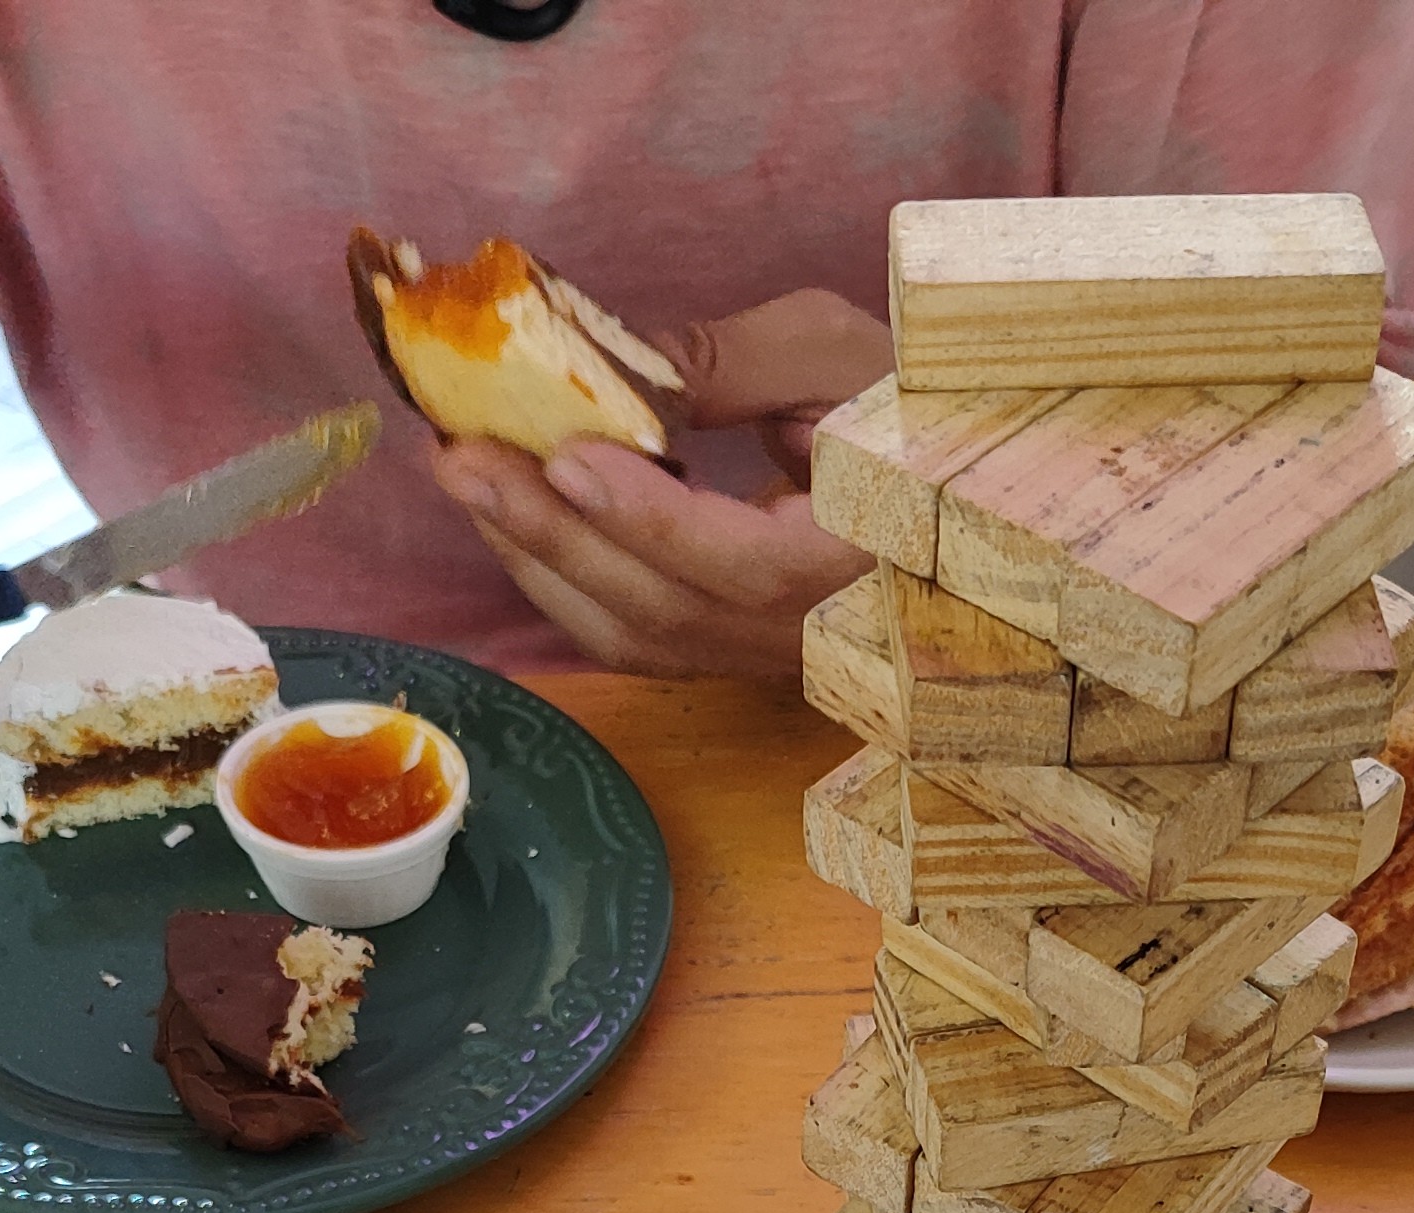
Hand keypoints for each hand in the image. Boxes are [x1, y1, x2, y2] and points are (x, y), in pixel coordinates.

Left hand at [433, 288, 891, 677]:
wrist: (952, 490)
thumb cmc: (905, 401)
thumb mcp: (837, 355)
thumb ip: (730, 364)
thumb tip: (606, 373)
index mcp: (865, 560)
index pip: (749, 565)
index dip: (650, 519)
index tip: (568, 456)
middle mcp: (813, 632)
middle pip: (667, 609)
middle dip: (553, 532)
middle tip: (461, 457)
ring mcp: (768, 655)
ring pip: (637, 635)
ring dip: (537, 559)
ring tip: (464, 478)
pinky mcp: (731, 653)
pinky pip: (633, 637)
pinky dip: (561, 580)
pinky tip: (508, 518)